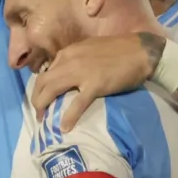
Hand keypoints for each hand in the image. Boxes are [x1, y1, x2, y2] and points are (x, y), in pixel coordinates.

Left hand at [30, 30, 163, 126]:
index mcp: (68, 52)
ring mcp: (81, 72)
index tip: (41, 99)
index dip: (40, 88)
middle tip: (39, 113)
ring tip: (43, 120)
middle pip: (43, 82)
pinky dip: (68, 117)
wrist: (140, 51)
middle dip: (37, 99)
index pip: (46, 72)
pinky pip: (77, 104)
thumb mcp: (89, 49)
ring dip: (44, 106)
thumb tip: (65, 75)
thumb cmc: (118, 50)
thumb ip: (75, 60)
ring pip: (52, 90)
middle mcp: (70, 60)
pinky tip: (64, 128)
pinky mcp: (95, 85)